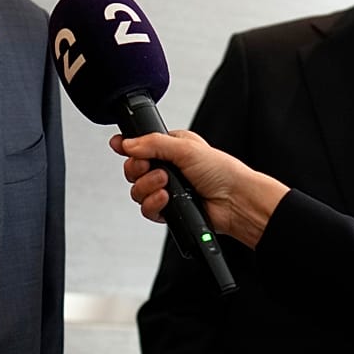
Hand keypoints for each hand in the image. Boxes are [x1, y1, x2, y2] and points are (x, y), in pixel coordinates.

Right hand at [111, 130, 288, 247]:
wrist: (235, 201)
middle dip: (138, 169)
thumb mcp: (186, 148)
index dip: (127, 147)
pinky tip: (166, 199)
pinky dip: (153, 204)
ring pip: (137, 190)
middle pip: (134, 169)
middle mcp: (167, 168)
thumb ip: (153, 144)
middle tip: (153, 168)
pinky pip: (146, 209)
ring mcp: (167, 190)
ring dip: (148, 187)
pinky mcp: (168, 209)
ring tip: (166, 184)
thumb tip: (127, 143)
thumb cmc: (222, 171)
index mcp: (172, 148)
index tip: (119, 146)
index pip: (140, 146)